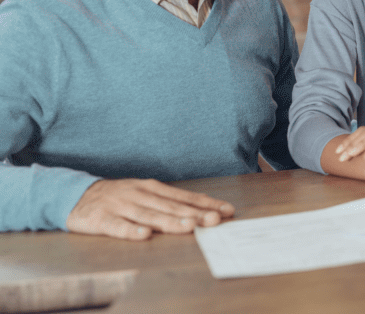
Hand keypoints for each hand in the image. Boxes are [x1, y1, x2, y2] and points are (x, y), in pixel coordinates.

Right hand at [65, 178, 234, 240]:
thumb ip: (169, 202)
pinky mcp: (101, 219)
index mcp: (152, 188)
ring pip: (148, 215)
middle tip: (215, 220)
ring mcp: (120, 206)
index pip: (184, 197)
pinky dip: (130, 231)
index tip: (227, 210)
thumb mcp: (145, 194)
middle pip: (170, 206)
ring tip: (188, 226)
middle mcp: (139, 195)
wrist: (76, 195)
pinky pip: (117, 226)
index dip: (206, 204)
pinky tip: (144, 235)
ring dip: (169, 221)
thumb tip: (201, 208)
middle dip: (194, 213)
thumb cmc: (119, 197)